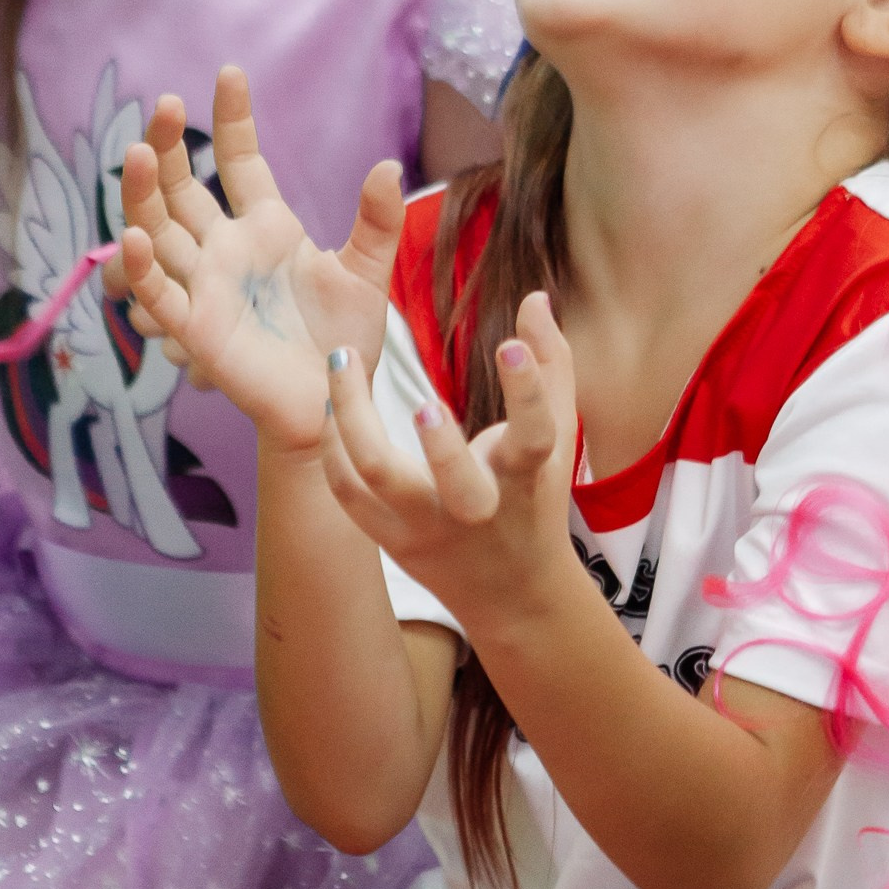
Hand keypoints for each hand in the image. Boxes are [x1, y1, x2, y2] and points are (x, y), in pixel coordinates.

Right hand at [114, 65, 403, 454]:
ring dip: (142, 193)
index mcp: (267, 229)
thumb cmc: (345, 342)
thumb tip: (390, 164)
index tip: (230, 73)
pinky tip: (136, 237)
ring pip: (158, 230)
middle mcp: (226, 250)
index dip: (233, 120)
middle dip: (169, 145)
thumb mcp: (367, 273)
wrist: (334, 404)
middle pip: (183, 187)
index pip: (240, 161)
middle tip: (164, 101)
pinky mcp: (195, 327)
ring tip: (138, 153)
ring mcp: (205, 285)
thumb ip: (376, 220)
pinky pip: (161, 292)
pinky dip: (144, 267)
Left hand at [320, 288, 579, 635]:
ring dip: (351, 420)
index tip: (509, 346)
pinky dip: (332, 448)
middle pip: (451, 481)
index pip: (534, 435)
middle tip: (422, 397)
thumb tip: (534, 296)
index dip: (525, 393)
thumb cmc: (536, 497)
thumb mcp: (559, 438)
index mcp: (523, 478)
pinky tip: (329, 405)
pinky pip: (347, 493)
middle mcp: (475, 508)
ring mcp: (426, 528)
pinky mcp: (389, 540)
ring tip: (341, 362)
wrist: (511, 592)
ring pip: (376, 479)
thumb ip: (550, 363)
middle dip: (440, 444)